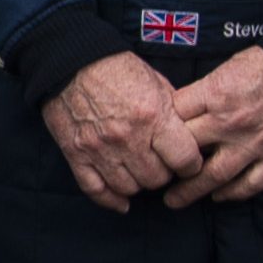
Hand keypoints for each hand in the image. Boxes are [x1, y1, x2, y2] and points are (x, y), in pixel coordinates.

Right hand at [44, 52, 202, 211]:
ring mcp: (99, 149)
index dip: (191, 164)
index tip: (187, 161)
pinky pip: (96, 190)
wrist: (71, 61)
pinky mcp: (77, 155)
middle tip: (160, 162)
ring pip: (130, 188)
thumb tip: (192, 137)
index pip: (185, 160)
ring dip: (138, 183)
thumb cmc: (117, 69)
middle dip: (163, 173)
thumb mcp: (157, 83)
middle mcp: (127, 137)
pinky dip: (111, 200)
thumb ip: (174, 113)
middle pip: (157, 179)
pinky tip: (122, 200)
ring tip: (139, 170)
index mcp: (152, 116)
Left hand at [166, 48, 262, 205]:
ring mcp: (254, 143)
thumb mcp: (228, 67)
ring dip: (190, 192)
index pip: (173, 118)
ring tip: (174, 201)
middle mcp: (230, 123)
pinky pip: (251, 183)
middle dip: (166, 166)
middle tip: (153, 177)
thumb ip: (205, 91)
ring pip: (214, 176)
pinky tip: (219, 196)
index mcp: (214, 95)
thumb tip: (180, 110)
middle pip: (186, 151)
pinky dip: (233, 194)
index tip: (153, 139)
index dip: (160, 130)